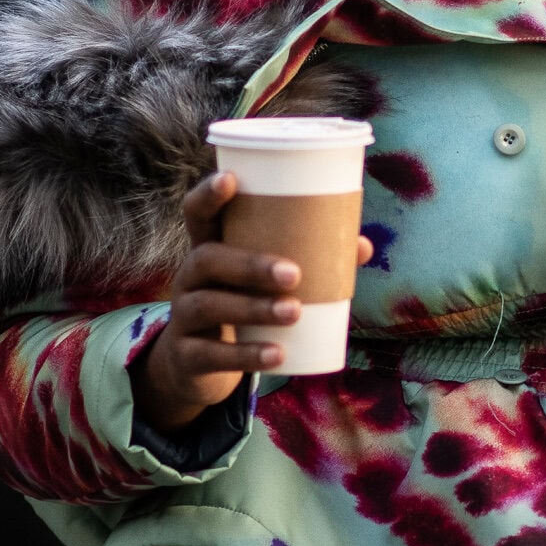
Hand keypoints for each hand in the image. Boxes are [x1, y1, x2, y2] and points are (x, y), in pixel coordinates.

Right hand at [129, 170, 373, 431]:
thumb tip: (363, 246)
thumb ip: (309, 262)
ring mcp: (182, 317)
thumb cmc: (242, 306)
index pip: (196, 214)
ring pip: (208, 305)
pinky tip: (277, 355)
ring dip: (253, 308)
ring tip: (295, 312)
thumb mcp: (262, 284)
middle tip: (294, 273)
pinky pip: (211, 355)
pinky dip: (247, 356)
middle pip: (206, 259)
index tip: (231, 179)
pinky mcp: (186, 356)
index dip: (208, 194)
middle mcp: (189, 278)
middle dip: (249, 264)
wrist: (197, 366)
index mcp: (209, 250)